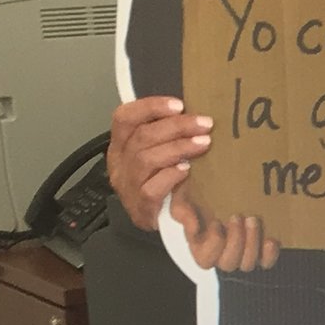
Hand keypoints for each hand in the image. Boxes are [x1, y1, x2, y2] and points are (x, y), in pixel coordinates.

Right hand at [107, 91, 278, 270]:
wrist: (152, 219)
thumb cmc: (157, 179)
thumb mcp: (154, 152)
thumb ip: (162, 133)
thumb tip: (192, 111)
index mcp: (119, 144)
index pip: (124, 117)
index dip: (150, 107)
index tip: (179, 104)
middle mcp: (119, 162)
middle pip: (142, 137)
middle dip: (176, 127)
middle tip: (205, 124)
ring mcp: (127, 185)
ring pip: (147, 160)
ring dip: (178, 148)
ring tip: (204, 143)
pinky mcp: (140, 207)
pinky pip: (151, 189)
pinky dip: (170, 177)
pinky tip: (186, 170)